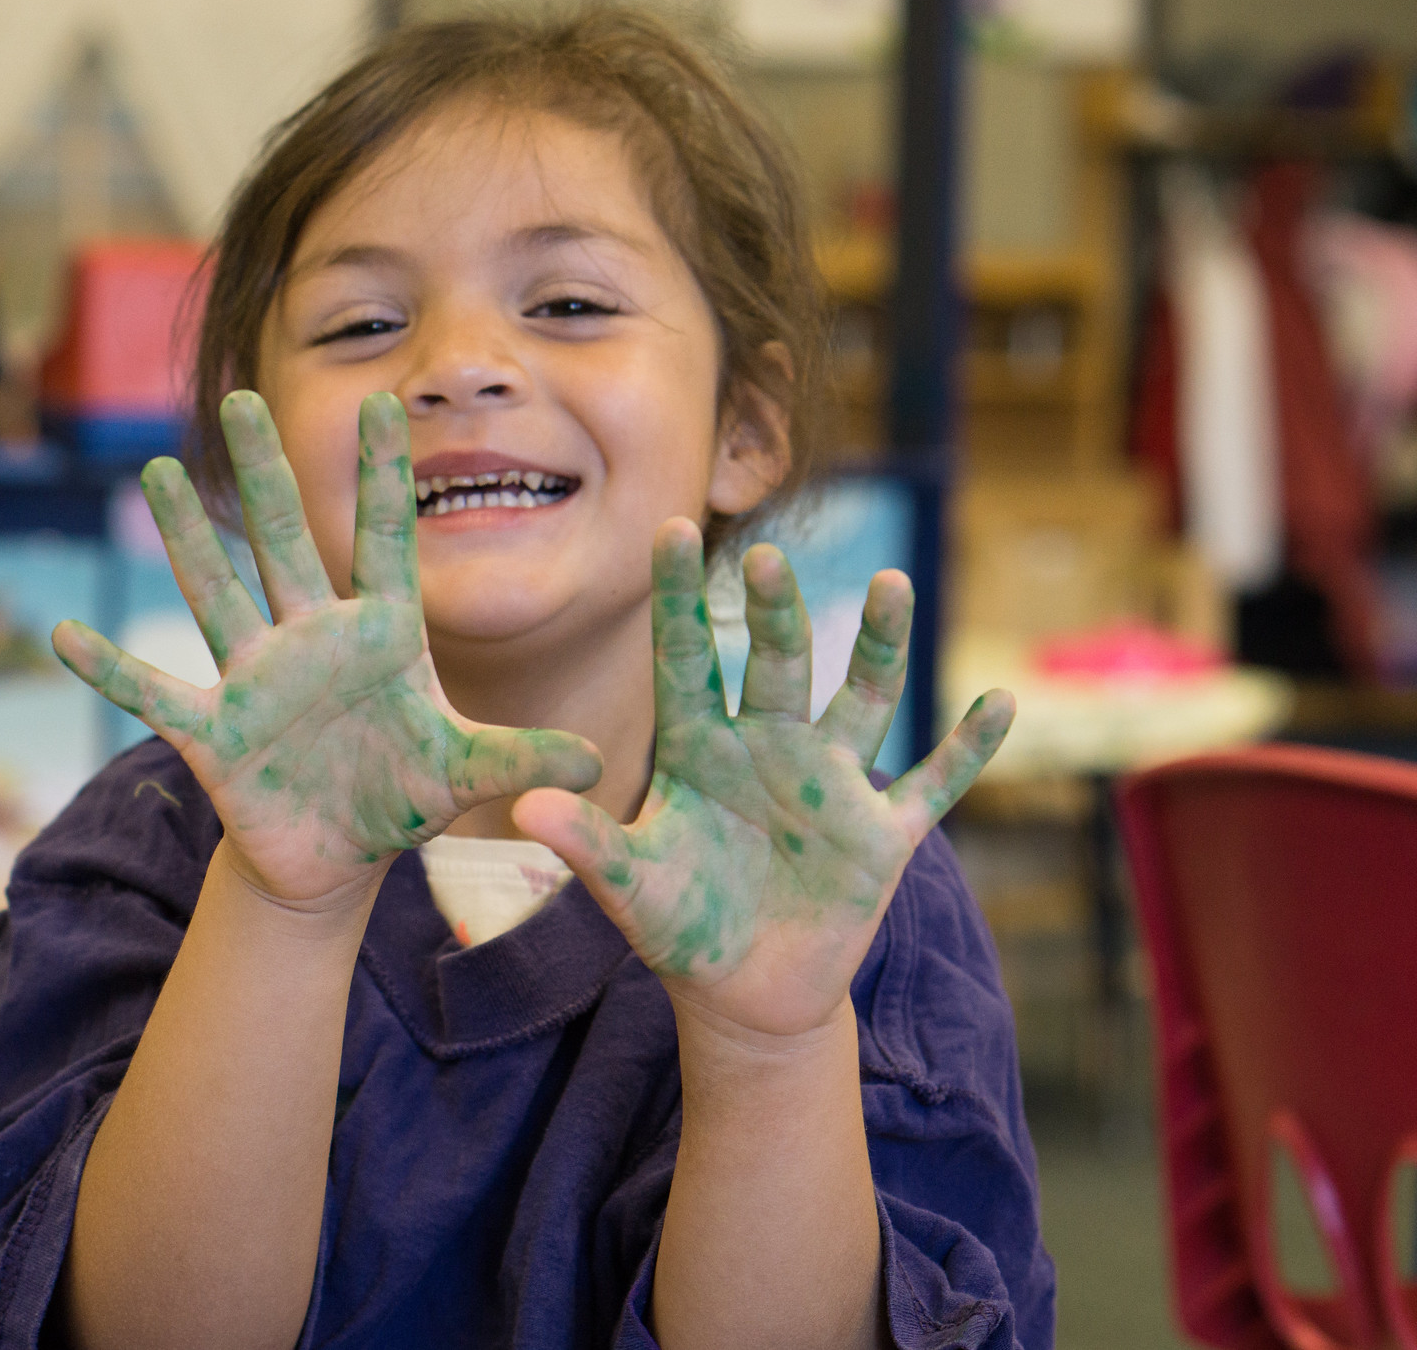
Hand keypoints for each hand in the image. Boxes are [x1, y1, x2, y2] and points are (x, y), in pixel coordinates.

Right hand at [53, 391, 600, 911]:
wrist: (335, 854)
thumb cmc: (401, 796)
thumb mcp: (465, 775)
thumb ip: (522, 759)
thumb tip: (597, 759)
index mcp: (383, 637)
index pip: (386, 542)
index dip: (384, 479)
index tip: (389, 402)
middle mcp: (313, 640)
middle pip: (286, 545)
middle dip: (268, 476)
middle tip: (249, 398)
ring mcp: (257, 679)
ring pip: (218, 594)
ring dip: (188, 539)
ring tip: (159, 468)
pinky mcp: (214, 731)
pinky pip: (154, 694)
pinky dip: (110, 669)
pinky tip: (64, 634)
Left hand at [515, 521, 1012, 1042]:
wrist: (743, 995)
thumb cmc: (678, 927)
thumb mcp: (629, 887)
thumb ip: (586, 844)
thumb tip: (526, 806)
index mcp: (698, 750)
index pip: (687, 659)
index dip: (679, 598)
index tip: (669, 529)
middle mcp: (768, 748)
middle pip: (777, 665)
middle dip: (775, 613)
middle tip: (766, 556)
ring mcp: (830, 786)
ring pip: (861, 700)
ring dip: (879, 647)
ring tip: (891, 584)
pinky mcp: (880, 836)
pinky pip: (932, 785)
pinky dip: (966, 750)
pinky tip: (998, 702)